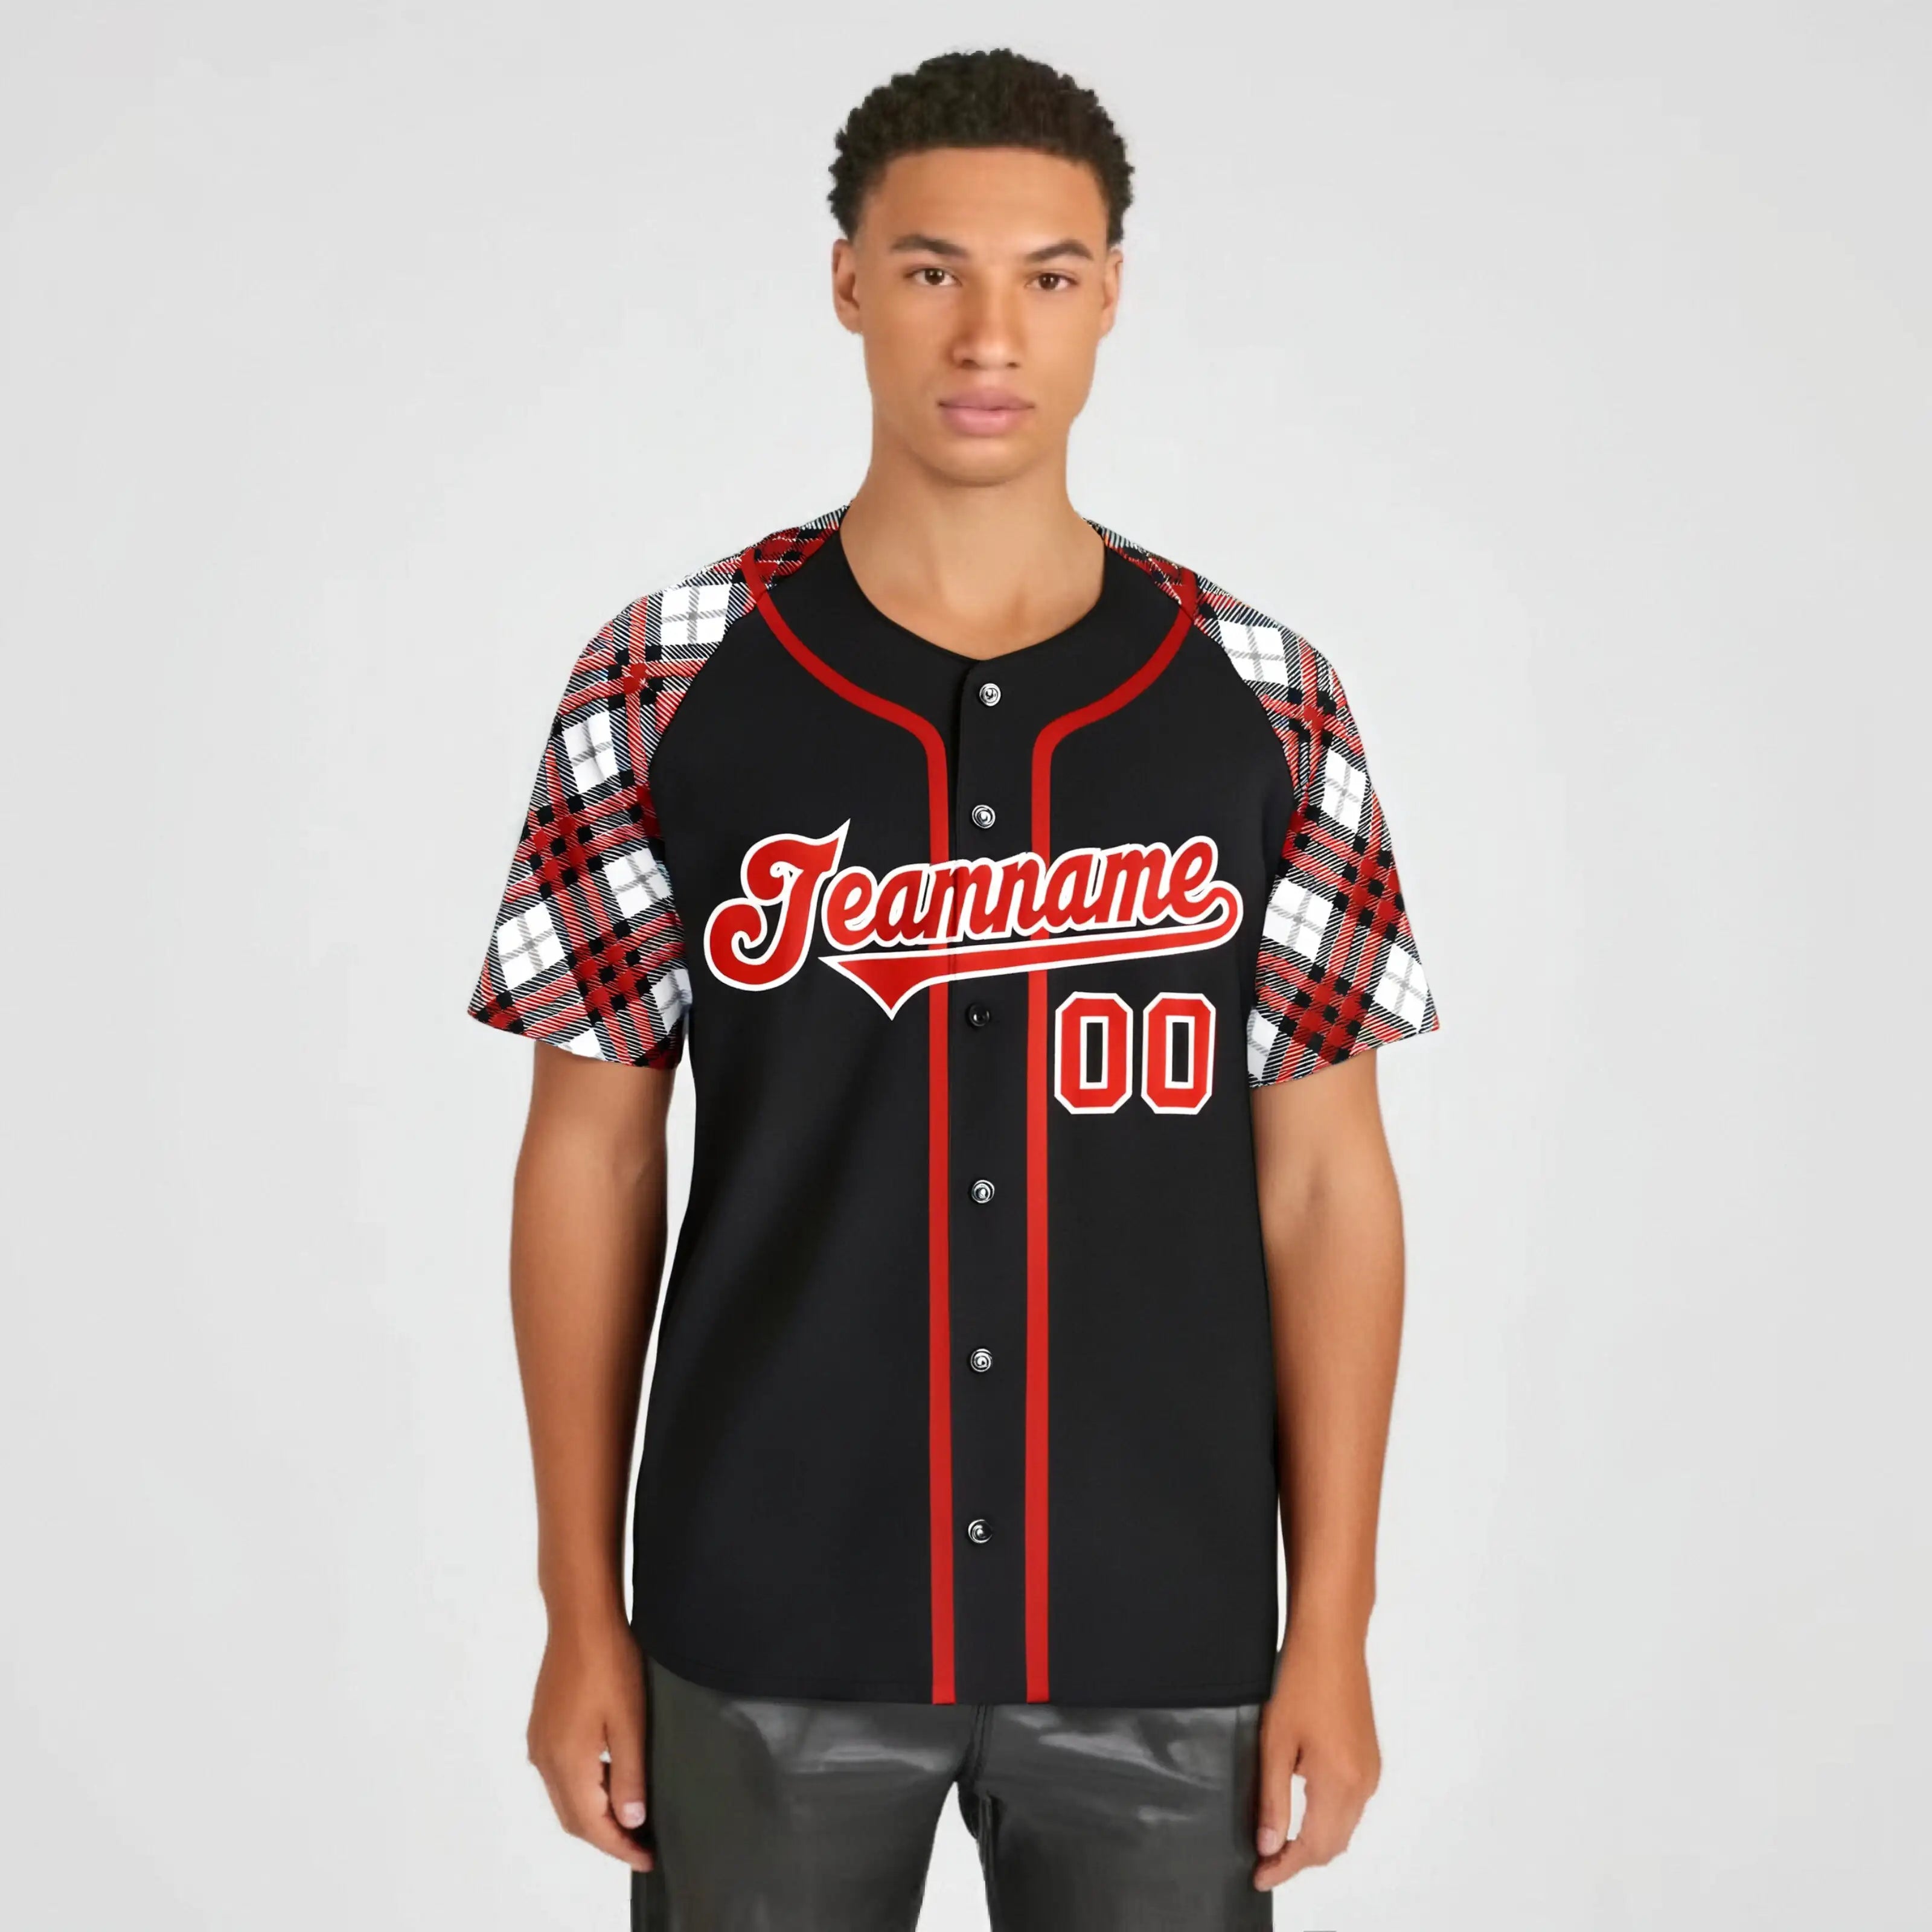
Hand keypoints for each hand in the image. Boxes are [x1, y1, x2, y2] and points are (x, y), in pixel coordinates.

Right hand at [526, 1612, 653, 1873]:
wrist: (580, 1618)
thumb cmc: (610, 1661)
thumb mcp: (630, 1721)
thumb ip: (629, 1774)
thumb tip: (629, 1821)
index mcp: (566, 1761)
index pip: (592, 1825)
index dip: (619, 1847)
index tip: (647, 1858)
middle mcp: (545, 1758)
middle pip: (573, 1818)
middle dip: (606, 1838)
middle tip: (641, 1845)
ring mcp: (540, 1742)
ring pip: (564, 1798)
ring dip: (593, 1815)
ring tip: (630, 1818)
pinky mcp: (542, 1727)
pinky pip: (559, 1775)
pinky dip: (582, 1790)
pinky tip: (608, 1781)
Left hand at [1251, 1625, 1380, 1889]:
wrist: (1331, 1639)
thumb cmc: (1300, 1679)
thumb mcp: (1274, 1742)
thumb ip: (1272, 1798)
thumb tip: (1269, 1844)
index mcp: (1340, 1780)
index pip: (1315, 1848)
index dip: (1285, 1867)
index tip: (1260, 1875)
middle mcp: (1363, 1781)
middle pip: (1334, 1844)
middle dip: (1300, 1859)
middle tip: (1265, 1861)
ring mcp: (1371, 1769)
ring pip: (1345, 1826)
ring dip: (1315, 1839)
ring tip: (1278, 1839)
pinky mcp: (1370, 1757)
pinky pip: (1352, 1804)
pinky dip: (1329, 1817)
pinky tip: (1303, 1808)